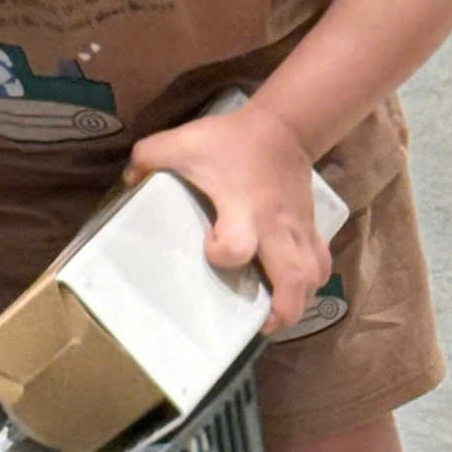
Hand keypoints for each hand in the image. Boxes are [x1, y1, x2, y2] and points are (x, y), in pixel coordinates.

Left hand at [127, 103, 329, 333]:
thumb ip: (149, 156)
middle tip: (261, 325)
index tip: (209, 247)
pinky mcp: (311, 228)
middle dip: (282, 310)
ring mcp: (297, 230)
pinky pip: (322, 263)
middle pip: (292, 279)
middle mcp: (274, 227)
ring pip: (312, 277)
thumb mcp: (184, 141)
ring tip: (277, 315)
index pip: (236, 247)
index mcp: (243, 209)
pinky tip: (296, 290)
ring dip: (299, 302)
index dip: (222, 254)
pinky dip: (313, 283)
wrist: (283, 126)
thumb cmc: (231, 139)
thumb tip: (129, 180)